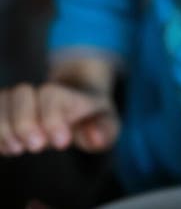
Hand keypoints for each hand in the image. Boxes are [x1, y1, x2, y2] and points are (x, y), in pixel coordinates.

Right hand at [0, 82, 119, 155]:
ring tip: (15, 149)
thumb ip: (105, 130)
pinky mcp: (7, 112)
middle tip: (36, 146)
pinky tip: (4, 148)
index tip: (61, 142)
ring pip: (3, 100)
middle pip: (22, 93)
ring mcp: (21, 101)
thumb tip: (94, 137)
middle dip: (25, 121)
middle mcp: (40, 93)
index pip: (54, 96)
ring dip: (4, 126)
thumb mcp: (107, 122)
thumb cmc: (92, 116)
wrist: (79, 100)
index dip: (53, 118)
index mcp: (68, 94)